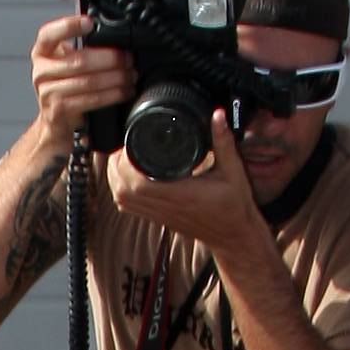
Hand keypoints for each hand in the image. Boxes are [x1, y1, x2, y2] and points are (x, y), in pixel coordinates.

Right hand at [27, 15, 134, 151]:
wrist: (54, 122)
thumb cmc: (64, 88)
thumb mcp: (65, 63)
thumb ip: (80, 48)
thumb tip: (113, 38)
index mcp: (42, 53)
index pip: (49, 34)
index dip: (69, 26)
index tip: (90, 23)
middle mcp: (41, 71)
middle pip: (79, 61)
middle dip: (110, 59)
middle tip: (128, 59)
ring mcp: (48, 93)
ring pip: (88, 81)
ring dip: (116, 78)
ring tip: (130, 76)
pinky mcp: (59, 111)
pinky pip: (91, 100)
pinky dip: (112, 95)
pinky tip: (123, 91)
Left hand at [106, 104, 272, 266]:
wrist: (233, 234)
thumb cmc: (234, 205)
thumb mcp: (233, 170)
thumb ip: (224, 141)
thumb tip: (217, 115)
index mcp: (181, 194)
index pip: (139, 183)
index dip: (126, 164)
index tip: (128, 145)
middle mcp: (166, 206)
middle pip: (124, 191)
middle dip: (115, 168)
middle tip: (121, 148)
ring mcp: (160, 214)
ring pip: (123, 201)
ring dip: (115, 180)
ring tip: (119, 160)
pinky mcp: (159, 218)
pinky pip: (130, 208)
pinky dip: (121, 192)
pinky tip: (124, 179)